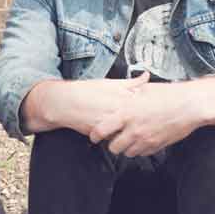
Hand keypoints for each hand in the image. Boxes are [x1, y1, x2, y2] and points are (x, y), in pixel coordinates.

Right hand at [19, 76, 138, 133]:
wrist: (66, 103)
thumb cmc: (88, 91)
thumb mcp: (110, 83)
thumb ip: (131, 82)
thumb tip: (147, 75)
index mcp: (122, 96)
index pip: (143, 104)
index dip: (146, 108)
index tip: (148, 108)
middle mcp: (117, 109)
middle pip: (137, 119)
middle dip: (140, 121)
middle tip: (141, 121)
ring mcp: (110, 122)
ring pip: (127, 131)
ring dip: (128, 130)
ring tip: (127, 127)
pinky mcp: (102, 133)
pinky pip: (115, 138)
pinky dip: (116, 136)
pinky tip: (114, 131)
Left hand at [88, 76, 202, 156]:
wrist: (190, 105)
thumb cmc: (169, 95)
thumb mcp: (144, 90)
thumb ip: (129, 96)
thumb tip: (122, 93)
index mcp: (127, 113)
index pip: (102, 130)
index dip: (95, 135)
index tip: (94, 136)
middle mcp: (134, 129)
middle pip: (113, 147)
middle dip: (112, 144)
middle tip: (115, 138)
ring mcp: (146, 140)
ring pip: (128, 153)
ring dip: (127, 147)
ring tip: (131, 139)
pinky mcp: (157, 146)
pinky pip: (143, 153)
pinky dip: (141, 149)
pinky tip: (144, 140)